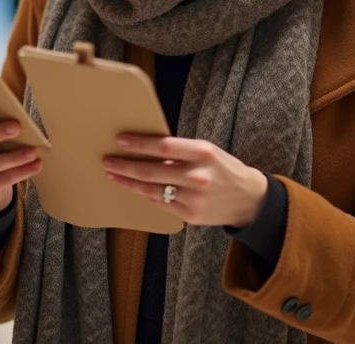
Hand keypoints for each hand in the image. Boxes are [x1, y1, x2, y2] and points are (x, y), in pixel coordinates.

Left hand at [103, 135, 267, 227]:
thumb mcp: (207, 152)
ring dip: (128, 182)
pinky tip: (132, 188)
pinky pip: (160, 203)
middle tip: (107, 161)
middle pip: (152, 170)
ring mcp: (193, 198)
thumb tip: (146, 147)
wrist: (247, 199)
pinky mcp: (190, 215)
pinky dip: (143, 194)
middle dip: (125, 165)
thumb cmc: (222, 169)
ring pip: (151, 190)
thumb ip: (181, 151)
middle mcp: (197, 176)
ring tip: (113, 174)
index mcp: (203, 153)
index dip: (139, 143)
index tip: (120, 140)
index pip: (164, 146)